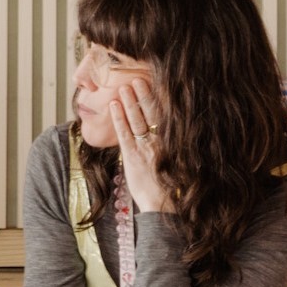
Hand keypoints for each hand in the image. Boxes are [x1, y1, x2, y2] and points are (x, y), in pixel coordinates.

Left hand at [91, 59, 175, 213]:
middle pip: (150, 114)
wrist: (163, 206)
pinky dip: (118, 119)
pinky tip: (113, 106)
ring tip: (123, 87)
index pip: (163, 115)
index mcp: (170, 142)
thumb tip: (162, 130)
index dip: (157, 99)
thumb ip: (168, 145)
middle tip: (136, 79)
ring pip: (136, 120)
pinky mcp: (132, 157)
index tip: (153, 83)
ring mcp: (145, 149)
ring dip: (129, 102)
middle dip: (142, 95)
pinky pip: (124, 134)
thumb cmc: (168, 186)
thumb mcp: (174, 162)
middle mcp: (159, 142)